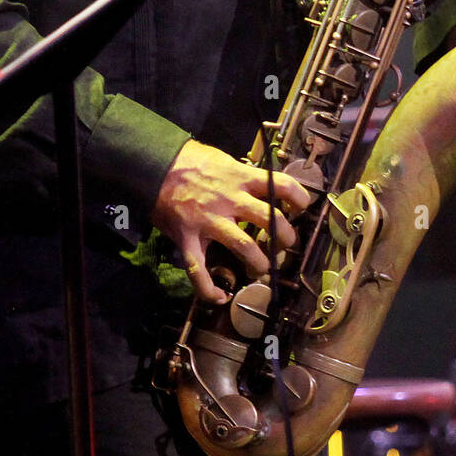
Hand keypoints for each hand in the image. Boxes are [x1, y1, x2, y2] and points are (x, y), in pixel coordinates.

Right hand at [152, 139, 311, 302]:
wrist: (154, 163)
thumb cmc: (189, 159)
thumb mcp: (223, 160)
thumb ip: (242, 175)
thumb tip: (261, 184)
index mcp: (242, 178)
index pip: (283, 185)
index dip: (300, 198)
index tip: (301, 208)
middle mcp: (231, 200)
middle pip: (271, 221)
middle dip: (285, 238)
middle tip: (285, 245)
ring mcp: (210, 221)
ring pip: (245, 247)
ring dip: (260, 263)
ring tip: (263, 269)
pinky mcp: (188, 237)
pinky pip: (198, 271)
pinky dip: (209, 289)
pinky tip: (220, 296)